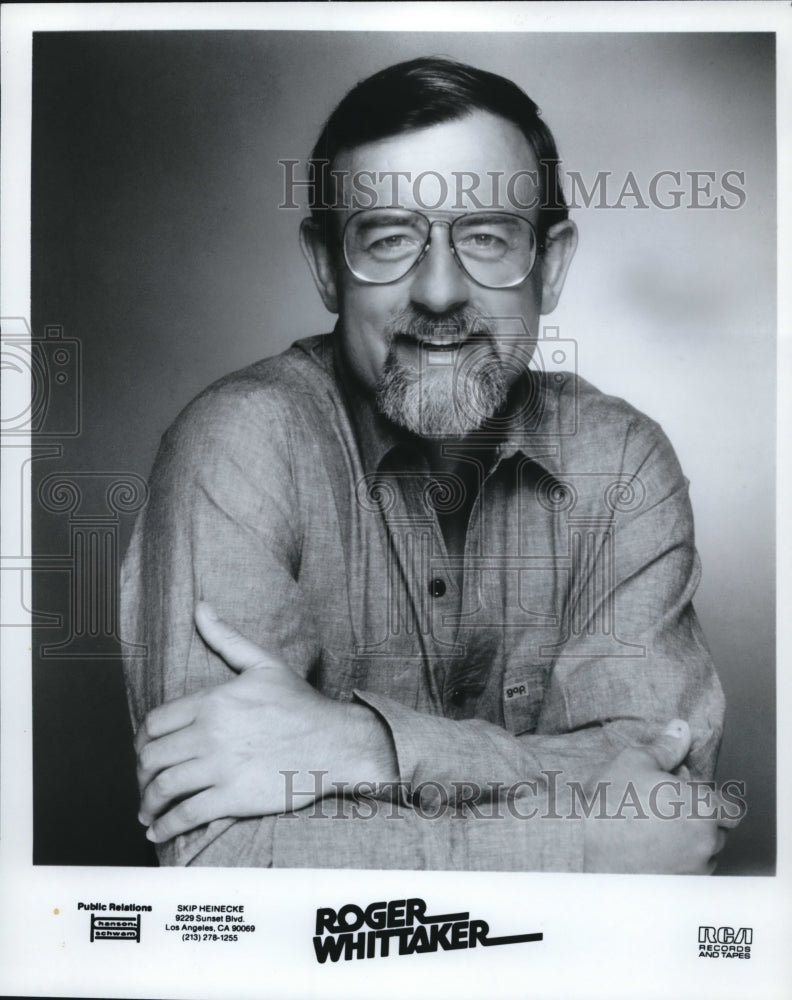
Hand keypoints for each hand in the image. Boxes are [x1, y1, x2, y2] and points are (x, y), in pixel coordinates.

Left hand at [135, 602, 394, 842]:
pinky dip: (165, 826)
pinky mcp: (233, 796)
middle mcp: (210, 733)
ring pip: (163, 787)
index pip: (155, 723)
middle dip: (142, 774)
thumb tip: (201, 607)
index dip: (142, 742)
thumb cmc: (301, 705)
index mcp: (213, 700)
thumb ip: (226, 638)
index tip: (146, 753)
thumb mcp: (264, 664)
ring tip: (149, 812)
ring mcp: (220, 766)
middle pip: (152, 757)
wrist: (336, 742)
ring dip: (148, 804)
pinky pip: (185, 815)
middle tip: (146, 783)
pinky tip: (160, 831)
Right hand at [582, 720, 740, 873]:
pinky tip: (648, 849)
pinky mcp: (674, 888)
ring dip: (689, 843)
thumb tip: (680, 730)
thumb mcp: (635, 762)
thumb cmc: (610, 806)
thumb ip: (665, 747)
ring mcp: (690, 870)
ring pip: (702, 855)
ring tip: (655, 829)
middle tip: (667, 808)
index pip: (733, 809)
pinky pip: (685, 873)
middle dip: (700, 821)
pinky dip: (675, 863)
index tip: (691, 796)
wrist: (583, 849)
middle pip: (718, 832)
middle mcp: (704, 843)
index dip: (714, 800)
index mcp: (703, 809)